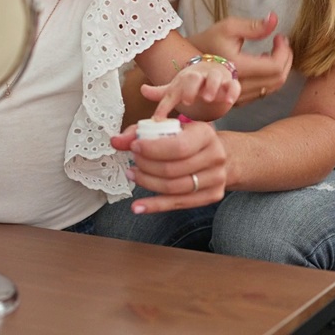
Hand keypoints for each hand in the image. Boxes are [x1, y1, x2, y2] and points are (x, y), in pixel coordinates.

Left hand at [111, 120, 228, 212]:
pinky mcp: (212, 195)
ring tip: (133, 175)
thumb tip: (116, 141)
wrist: (219, 154)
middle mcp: (215, 156)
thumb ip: (139, 132)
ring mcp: (216, 178)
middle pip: (173, 169)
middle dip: (146, 166)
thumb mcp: (168, 128)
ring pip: (174, 188)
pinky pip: (179, 203)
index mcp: (205, 134)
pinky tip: (138, 206)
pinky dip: (155, 206)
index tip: (134, 147)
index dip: (152, 149)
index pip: (178, 147)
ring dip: (147, 183)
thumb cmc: (188, 138)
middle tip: (133, 161)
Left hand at [141, 61, 240, 119]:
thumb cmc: (191, 84)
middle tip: (186, 101)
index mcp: (183, 81)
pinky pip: (233, 84)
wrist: (213, 71)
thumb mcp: (175, 89)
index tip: (158, 119)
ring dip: (210, 86)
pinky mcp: (229, 83)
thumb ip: (160, 94)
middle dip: (189, 88)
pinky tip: (228, 101)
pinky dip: (231, 91)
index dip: (164, 105)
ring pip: (214, 78)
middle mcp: (198, 78)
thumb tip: (142, 90)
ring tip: (207, 98)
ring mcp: (215, 79)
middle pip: (193, 78)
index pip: (172, 91)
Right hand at [192, 13, 292, 103]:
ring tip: (272, 51)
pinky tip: (262, 63)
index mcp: (238, 67)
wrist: (188, 61)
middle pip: (278, 79)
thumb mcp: (229, 27)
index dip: (284, 51)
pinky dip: (270, 78)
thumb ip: (254, 26)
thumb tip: (275, 19)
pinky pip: (263, 92)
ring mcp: (238, 95)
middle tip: (281, 43)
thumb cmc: (208, 41)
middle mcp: (239, 85)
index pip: (275, 66)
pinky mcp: (238, 99)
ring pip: (273, 88)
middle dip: (286, 59)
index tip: (279, 37)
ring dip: (279, 69)